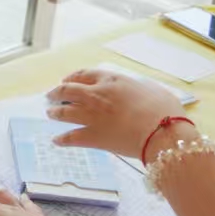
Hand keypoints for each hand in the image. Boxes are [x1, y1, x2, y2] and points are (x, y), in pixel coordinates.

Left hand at [45, 69, 186, 159]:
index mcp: (113, 80)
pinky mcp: (94, 137)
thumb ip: (140, 87)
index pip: (86, 75)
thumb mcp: (154, 89)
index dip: (73, 77)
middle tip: (51, 96)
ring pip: (65, 112)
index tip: (67, 79)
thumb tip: (138, 89)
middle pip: (68, 90)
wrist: (163, 133)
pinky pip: (71, 138)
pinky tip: (56, 141)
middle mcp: (98, 95)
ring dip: (55, 112)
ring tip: (50, 113)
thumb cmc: (164, 111)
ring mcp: (93, 116)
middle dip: (57, 92)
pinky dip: (62, 139)